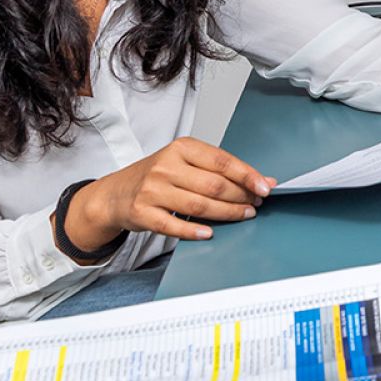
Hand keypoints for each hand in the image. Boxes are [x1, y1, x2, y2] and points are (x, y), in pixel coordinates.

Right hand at [66, 137, 272, 249]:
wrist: (115, 194)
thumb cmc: (157, 176)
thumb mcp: (186, 163)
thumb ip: (222, 170)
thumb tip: (263, 180)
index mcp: (181, 148)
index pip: (222, 161)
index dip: (247, 175)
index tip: (265, 187)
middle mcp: (166, 166)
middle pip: (214, 185)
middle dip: (240, 197)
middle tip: (256, 204)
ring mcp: (152, 190)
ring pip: (199, 205)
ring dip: (227, 213)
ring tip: (244, 215)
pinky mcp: (143, 213)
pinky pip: (174, 225)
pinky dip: (194, 231)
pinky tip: (210, 233)